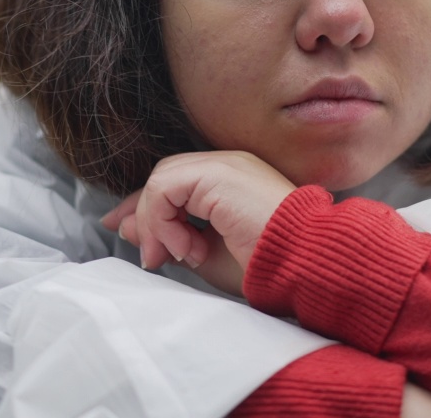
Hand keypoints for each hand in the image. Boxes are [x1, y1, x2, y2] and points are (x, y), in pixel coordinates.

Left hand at [100, 151, 295, 290]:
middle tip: (150, 257)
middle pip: (163, 178)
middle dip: (143, 216)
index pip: (175, 184)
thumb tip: (128, 229)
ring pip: (161, 180)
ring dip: (157, 223)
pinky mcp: (218, 173)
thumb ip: (172, 239)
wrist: (304, 263)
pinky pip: (164, 188)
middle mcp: (227, 165)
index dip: (146, 209)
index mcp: (231, 181)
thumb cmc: (267, 266)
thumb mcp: (209, 255)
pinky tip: (184, 248)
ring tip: (174, 257)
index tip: (127, 234)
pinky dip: (163, 220)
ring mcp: (224, 164)